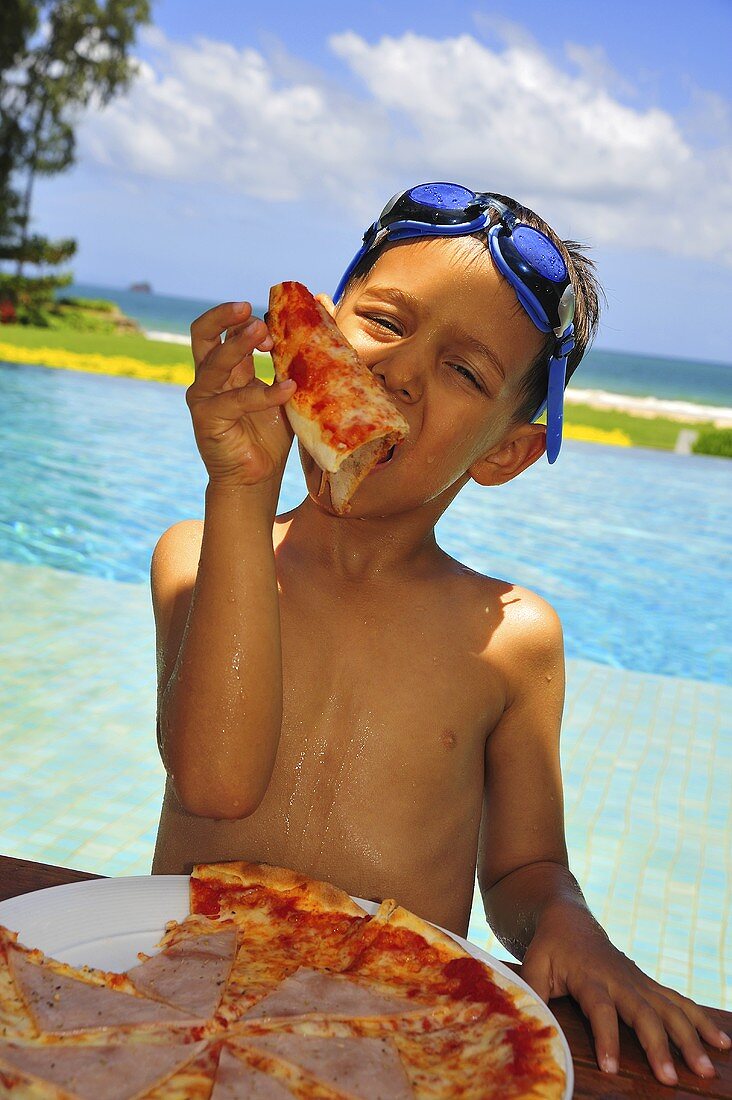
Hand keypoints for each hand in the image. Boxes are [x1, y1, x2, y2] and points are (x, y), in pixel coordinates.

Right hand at [187, 301, 295, 488]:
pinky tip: (289, 389)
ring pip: (215, 361)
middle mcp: (210, 379)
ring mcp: (204, 398)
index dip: (244, 319)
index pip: (224, 329)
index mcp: (227, 370)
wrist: (256, 479)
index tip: (273, 318)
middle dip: (223, 316)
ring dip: (239, 344)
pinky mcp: (207, 419)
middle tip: (248, 308)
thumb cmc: (270, 435)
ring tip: (265, 335)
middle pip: (202, 333)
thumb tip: (320, 315)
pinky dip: (264, 393)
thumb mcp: (285, 391)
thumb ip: (294, 361)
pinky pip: (236, 400)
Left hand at [520, 905, 730, 1086]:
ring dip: (690, 1038)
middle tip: (669, 1079)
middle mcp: (619, 979)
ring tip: (706, 1068)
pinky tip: (722, 1041)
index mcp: (589, 977)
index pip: (600, 1009)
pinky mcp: (648, 985)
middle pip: (643, 1012)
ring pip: (669, 1009)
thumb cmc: (549, 948)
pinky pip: (679, 1002)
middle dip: (658, 1046)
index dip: (607, 1037)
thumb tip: (529, 1023)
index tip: (611, 1067)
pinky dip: (701, 1021)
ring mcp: (638, 981)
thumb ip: (533, 994)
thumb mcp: (533, 966)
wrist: (569, 920)